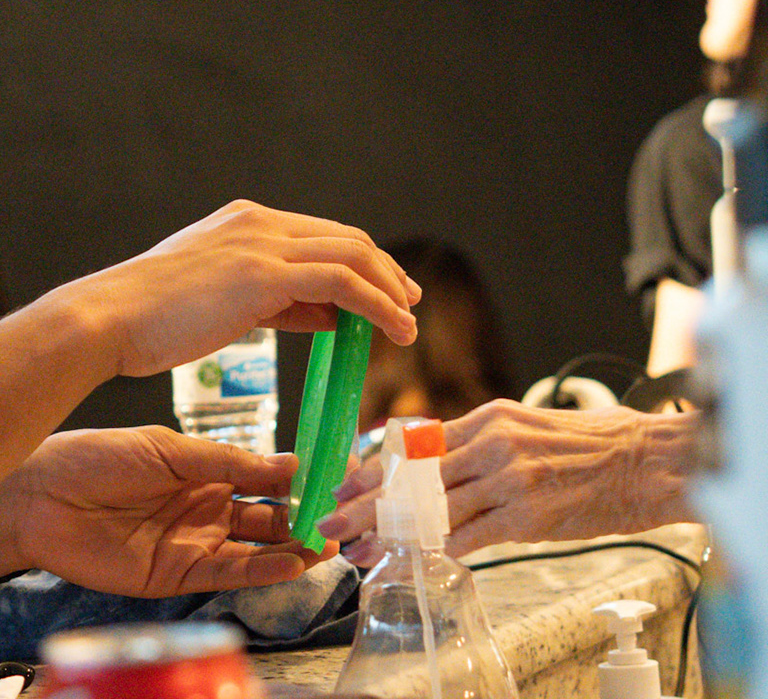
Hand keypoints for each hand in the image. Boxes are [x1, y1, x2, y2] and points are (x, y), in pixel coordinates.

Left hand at [0, 427, 332, 597]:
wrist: (38, 495)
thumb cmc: (93, 458)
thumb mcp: (166, 450)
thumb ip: (225, 462)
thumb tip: (287, 464)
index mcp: (202, 470)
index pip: (262, 476)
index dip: (298, 477)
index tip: (338, 472)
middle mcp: (203, 508)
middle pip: (267, 516)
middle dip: (305, 516)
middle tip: (344, 513)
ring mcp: (192, 542)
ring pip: (256, 549)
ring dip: (293, 548)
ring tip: (329, 541)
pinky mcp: (177, 574)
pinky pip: (229, 573)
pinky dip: (263, 570)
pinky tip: (293, 561)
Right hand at [37, 200, 420, 378]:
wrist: (107, 319)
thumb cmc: (146, 319)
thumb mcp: (216, 300)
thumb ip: (274, 301)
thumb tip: (326, 314)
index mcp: (241, 222)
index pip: (319, 234)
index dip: (360, 262)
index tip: (383, 291)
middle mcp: (256, 223)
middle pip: (346, 238)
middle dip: (385, 272)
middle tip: (407, 304)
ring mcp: (261, 244)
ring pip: (354, 256)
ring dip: (390, 291)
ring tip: (407, 325)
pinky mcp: (265, 274)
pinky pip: (344, 283)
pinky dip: (379, 304)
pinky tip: (394, 328)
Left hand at [316, 399, 699, 564]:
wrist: (649, 461)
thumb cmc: (593, 444)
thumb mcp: (526, 424)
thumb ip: (479, 440)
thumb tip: (433, 458)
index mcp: (488, 417)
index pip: (413, 444)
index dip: (372, 470)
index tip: (342, 488)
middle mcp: (492, 444)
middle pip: (411, 477)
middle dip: (365, 505)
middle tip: (330, 524)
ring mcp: (509, 480)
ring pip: (432, 510)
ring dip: (391, 536)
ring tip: (360, 553)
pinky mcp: (528, 516)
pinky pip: (470, 536)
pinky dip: (440, 550)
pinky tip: (414, 561)